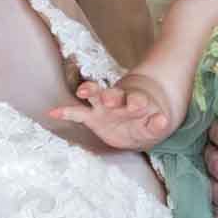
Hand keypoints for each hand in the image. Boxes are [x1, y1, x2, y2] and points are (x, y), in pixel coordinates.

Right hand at [48, 80, 170, 150]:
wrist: (139, 123)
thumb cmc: (147, 122)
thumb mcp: (156, 126)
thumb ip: (158, 124)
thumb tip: (163, 120)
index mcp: (136, 102)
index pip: (136, 100)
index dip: (136, 102)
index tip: (137, 105)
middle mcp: (119, 101)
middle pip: (114, 94)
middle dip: (111, 96)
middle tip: (110, 98)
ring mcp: (104, 107)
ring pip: (95, 95)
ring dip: (90, 91)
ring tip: (83, 92)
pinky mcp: (92, 116)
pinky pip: (77, 113)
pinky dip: (66, 112)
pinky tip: (53, 112)